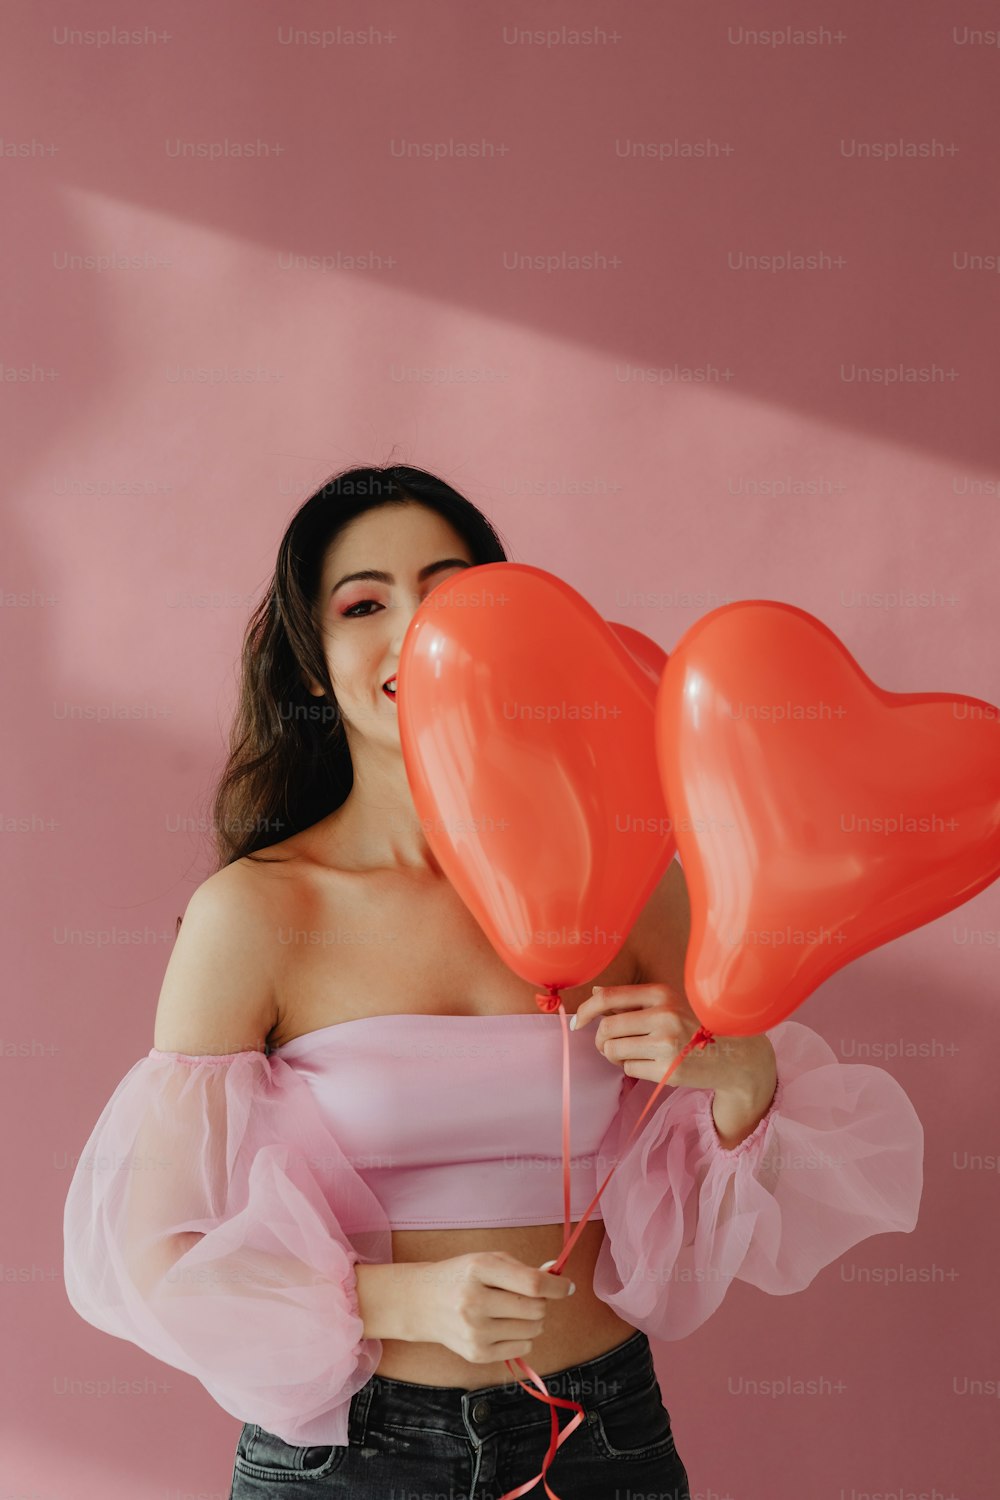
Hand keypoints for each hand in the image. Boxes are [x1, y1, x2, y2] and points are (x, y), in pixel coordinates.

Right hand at [400, 1251, 575, 1364]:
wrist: (421, 1302)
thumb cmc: (462, 1276)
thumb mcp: (489, 1261)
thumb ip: (524, 1270)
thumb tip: (559, 1278)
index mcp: (479, 1269)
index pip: (531, 1284)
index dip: (556, 1286)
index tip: (567, 1287)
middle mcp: (475, 1302)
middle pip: (535, 1309)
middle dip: (541, 1302)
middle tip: (528, 1296)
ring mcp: (474, 1332)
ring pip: (533, 1331)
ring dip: (532, 1320)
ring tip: (512, 1311)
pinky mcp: (475, 1354)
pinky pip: (522, 1348)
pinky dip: (522, 1338)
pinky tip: (502, 1326)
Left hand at [571, 981, 776, 1104]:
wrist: (735, 1055)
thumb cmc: (696, 1025)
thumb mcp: (669, 1003)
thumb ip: (633, 1000)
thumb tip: (595, 993)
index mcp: (661, 993)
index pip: (608, 997)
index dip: (586, 1011)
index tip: (578, 1022)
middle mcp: (663, 1015)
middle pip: (606, 1029)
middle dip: (600, 1040)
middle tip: (607, 1046)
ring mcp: (667, 1044)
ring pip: (614, 1051)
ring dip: (614, 1055)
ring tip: (632, 1054)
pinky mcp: (669, 1070)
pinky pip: (630, 1069)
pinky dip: (632, 1068)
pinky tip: (651, 1064)